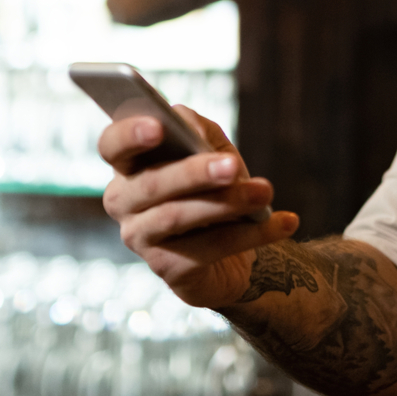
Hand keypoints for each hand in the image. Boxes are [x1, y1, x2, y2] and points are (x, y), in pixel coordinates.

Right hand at [100, 106, 298, 307]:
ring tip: (266, 192)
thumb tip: (190, 126)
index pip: (112, 146)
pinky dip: (251, 234)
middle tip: (231, 165)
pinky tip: (285, 222)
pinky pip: (209, 248)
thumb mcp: (212, 152)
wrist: (236, 245)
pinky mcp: (168, 270)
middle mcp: (123, 202)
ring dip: (227, 202)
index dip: (129, 135)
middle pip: (151, 184)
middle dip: (193, 173)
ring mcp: (140, 239)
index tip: (158, 126)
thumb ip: (199, 132)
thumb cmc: (216, 187)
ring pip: (178, 216)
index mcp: (128, 165)